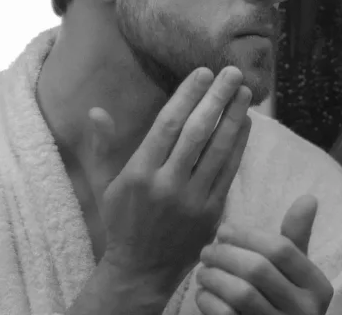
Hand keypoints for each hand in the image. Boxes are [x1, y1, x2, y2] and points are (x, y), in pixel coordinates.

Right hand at [89, 66, 253, 294]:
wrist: (140, 270)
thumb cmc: (122, 222)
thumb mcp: (105, 184)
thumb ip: (103, 146)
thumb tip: (96, 110)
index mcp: (138, 173)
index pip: (167, 124)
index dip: (187, 95)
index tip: (202, 72)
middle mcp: (166, 184)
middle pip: (197, 132)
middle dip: (217, 98)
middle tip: (233, 73)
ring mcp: (191, 200)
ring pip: (218, 150)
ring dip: (234, 117)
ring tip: (245, 92)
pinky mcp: (211, 213)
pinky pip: (228, 172)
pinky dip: (239, 146)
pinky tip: (245, 124)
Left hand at [195, 194, 333, 314]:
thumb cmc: (285, 301)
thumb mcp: (296, 273)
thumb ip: (296, 238)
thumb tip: (308, 197)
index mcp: (317, 287)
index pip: (282, 249)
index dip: (248, 235)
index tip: (223, 230)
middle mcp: (305, 310)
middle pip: (259, 269)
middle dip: (226, 254)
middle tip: (207, 250)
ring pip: (241, 294)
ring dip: (214, 277)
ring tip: (203, 270)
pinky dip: (209, 301)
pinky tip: (203, 293)